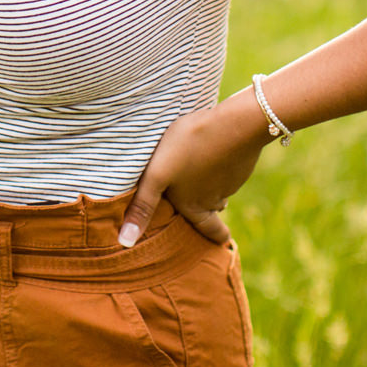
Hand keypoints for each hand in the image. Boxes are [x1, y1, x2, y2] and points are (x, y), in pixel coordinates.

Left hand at [118, 94, 268, 246]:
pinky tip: (214, 152)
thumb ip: (143, 206)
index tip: (222, 241)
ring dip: (214, 187)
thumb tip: (126, 242)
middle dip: (211, 211)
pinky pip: (230, 168)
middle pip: (214, 209)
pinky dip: (222, 165)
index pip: (210, 231)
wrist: (234, 124)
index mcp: (196, 206)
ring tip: (204, 179)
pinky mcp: (240, 158)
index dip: (215, 236)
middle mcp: (217, 197)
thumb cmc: (190, 148)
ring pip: (221, 188)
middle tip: (210, 211)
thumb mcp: (157, 176)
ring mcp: (232, 178)